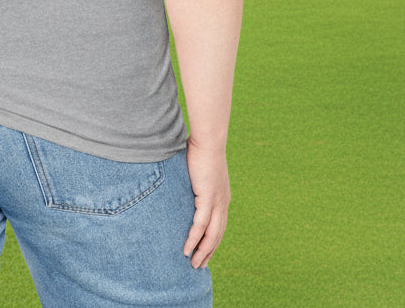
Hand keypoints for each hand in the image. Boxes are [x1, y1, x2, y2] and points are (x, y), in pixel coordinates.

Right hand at [183, 138, 230, 268]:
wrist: (208, 139)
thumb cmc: (200, 148)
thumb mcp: (198, 168)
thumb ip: (192, 178)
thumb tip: (182, 179)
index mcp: (222, 196)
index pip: (219, 225)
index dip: (212, 241)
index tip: (204, 253)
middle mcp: (223, 202)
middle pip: (217, 235)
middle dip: (208, 252)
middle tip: (199, 266)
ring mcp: (217, 202)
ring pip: (211, 235)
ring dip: (202, 252)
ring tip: (193, 264)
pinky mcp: (207, 198)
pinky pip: (200, 225)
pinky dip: (194, 239)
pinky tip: (187, 249)